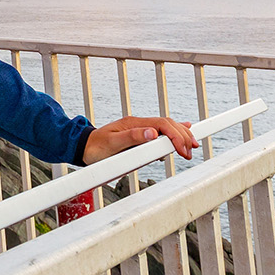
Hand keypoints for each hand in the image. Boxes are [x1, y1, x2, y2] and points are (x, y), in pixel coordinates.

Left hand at [82, 114, 197, 163]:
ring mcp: (139, 129)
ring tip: (191, 146)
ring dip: (180, 135)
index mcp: (134, 123)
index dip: (176, 136)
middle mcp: (139, 124)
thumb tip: (154, 133)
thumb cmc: (95, 147)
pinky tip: (180, 135)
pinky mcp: (138, 136)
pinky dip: (172, 135)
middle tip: (192, 151)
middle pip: (168, 125)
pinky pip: (160, 133)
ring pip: (166, 128)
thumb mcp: (112, 144)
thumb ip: (132, 138)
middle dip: (183, 136)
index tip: (185, 149)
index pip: (163, 125)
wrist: (82, 147)